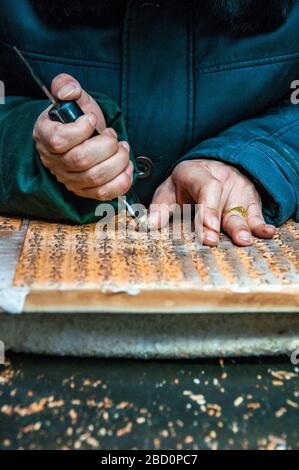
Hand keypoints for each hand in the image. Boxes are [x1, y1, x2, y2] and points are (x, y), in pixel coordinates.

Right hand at [33, 73, 133, 200]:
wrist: (83, 137)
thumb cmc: (76, 119)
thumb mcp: (72, 98)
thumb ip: (66, 86)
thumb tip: (68, 91)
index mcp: (46, 136)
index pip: (59, 140)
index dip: (80, 129)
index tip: (92, 119)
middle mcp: (56, 162)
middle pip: (81, 160)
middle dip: (106, 145)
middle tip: (113, 136)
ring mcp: (71, 179)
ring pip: (95, 177)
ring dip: (118, 161)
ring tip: (123, 148)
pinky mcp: (86, 191)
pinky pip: (104, 193)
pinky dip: (121, 181)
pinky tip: (127, 167)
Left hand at [149, 159, 276, 246]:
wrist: (211, 167)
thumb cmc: (185, 184)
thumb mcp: (167, 190)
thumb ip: (159, 208)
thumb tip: (149, 226)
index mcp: (197, 173)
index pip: (206, 188)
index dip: (207, 209)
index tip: (206, 228)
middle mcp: (222, 179)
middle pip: (223, 203)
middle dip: (219, 223)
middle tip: (214, 240)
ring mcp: (238, 189)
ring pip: (240, 211)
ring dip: (242, 227)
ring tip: (243, 241)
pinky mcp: (250, 201)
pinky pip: (256, 213)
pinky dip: (261, 224)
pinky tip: (267, 232)